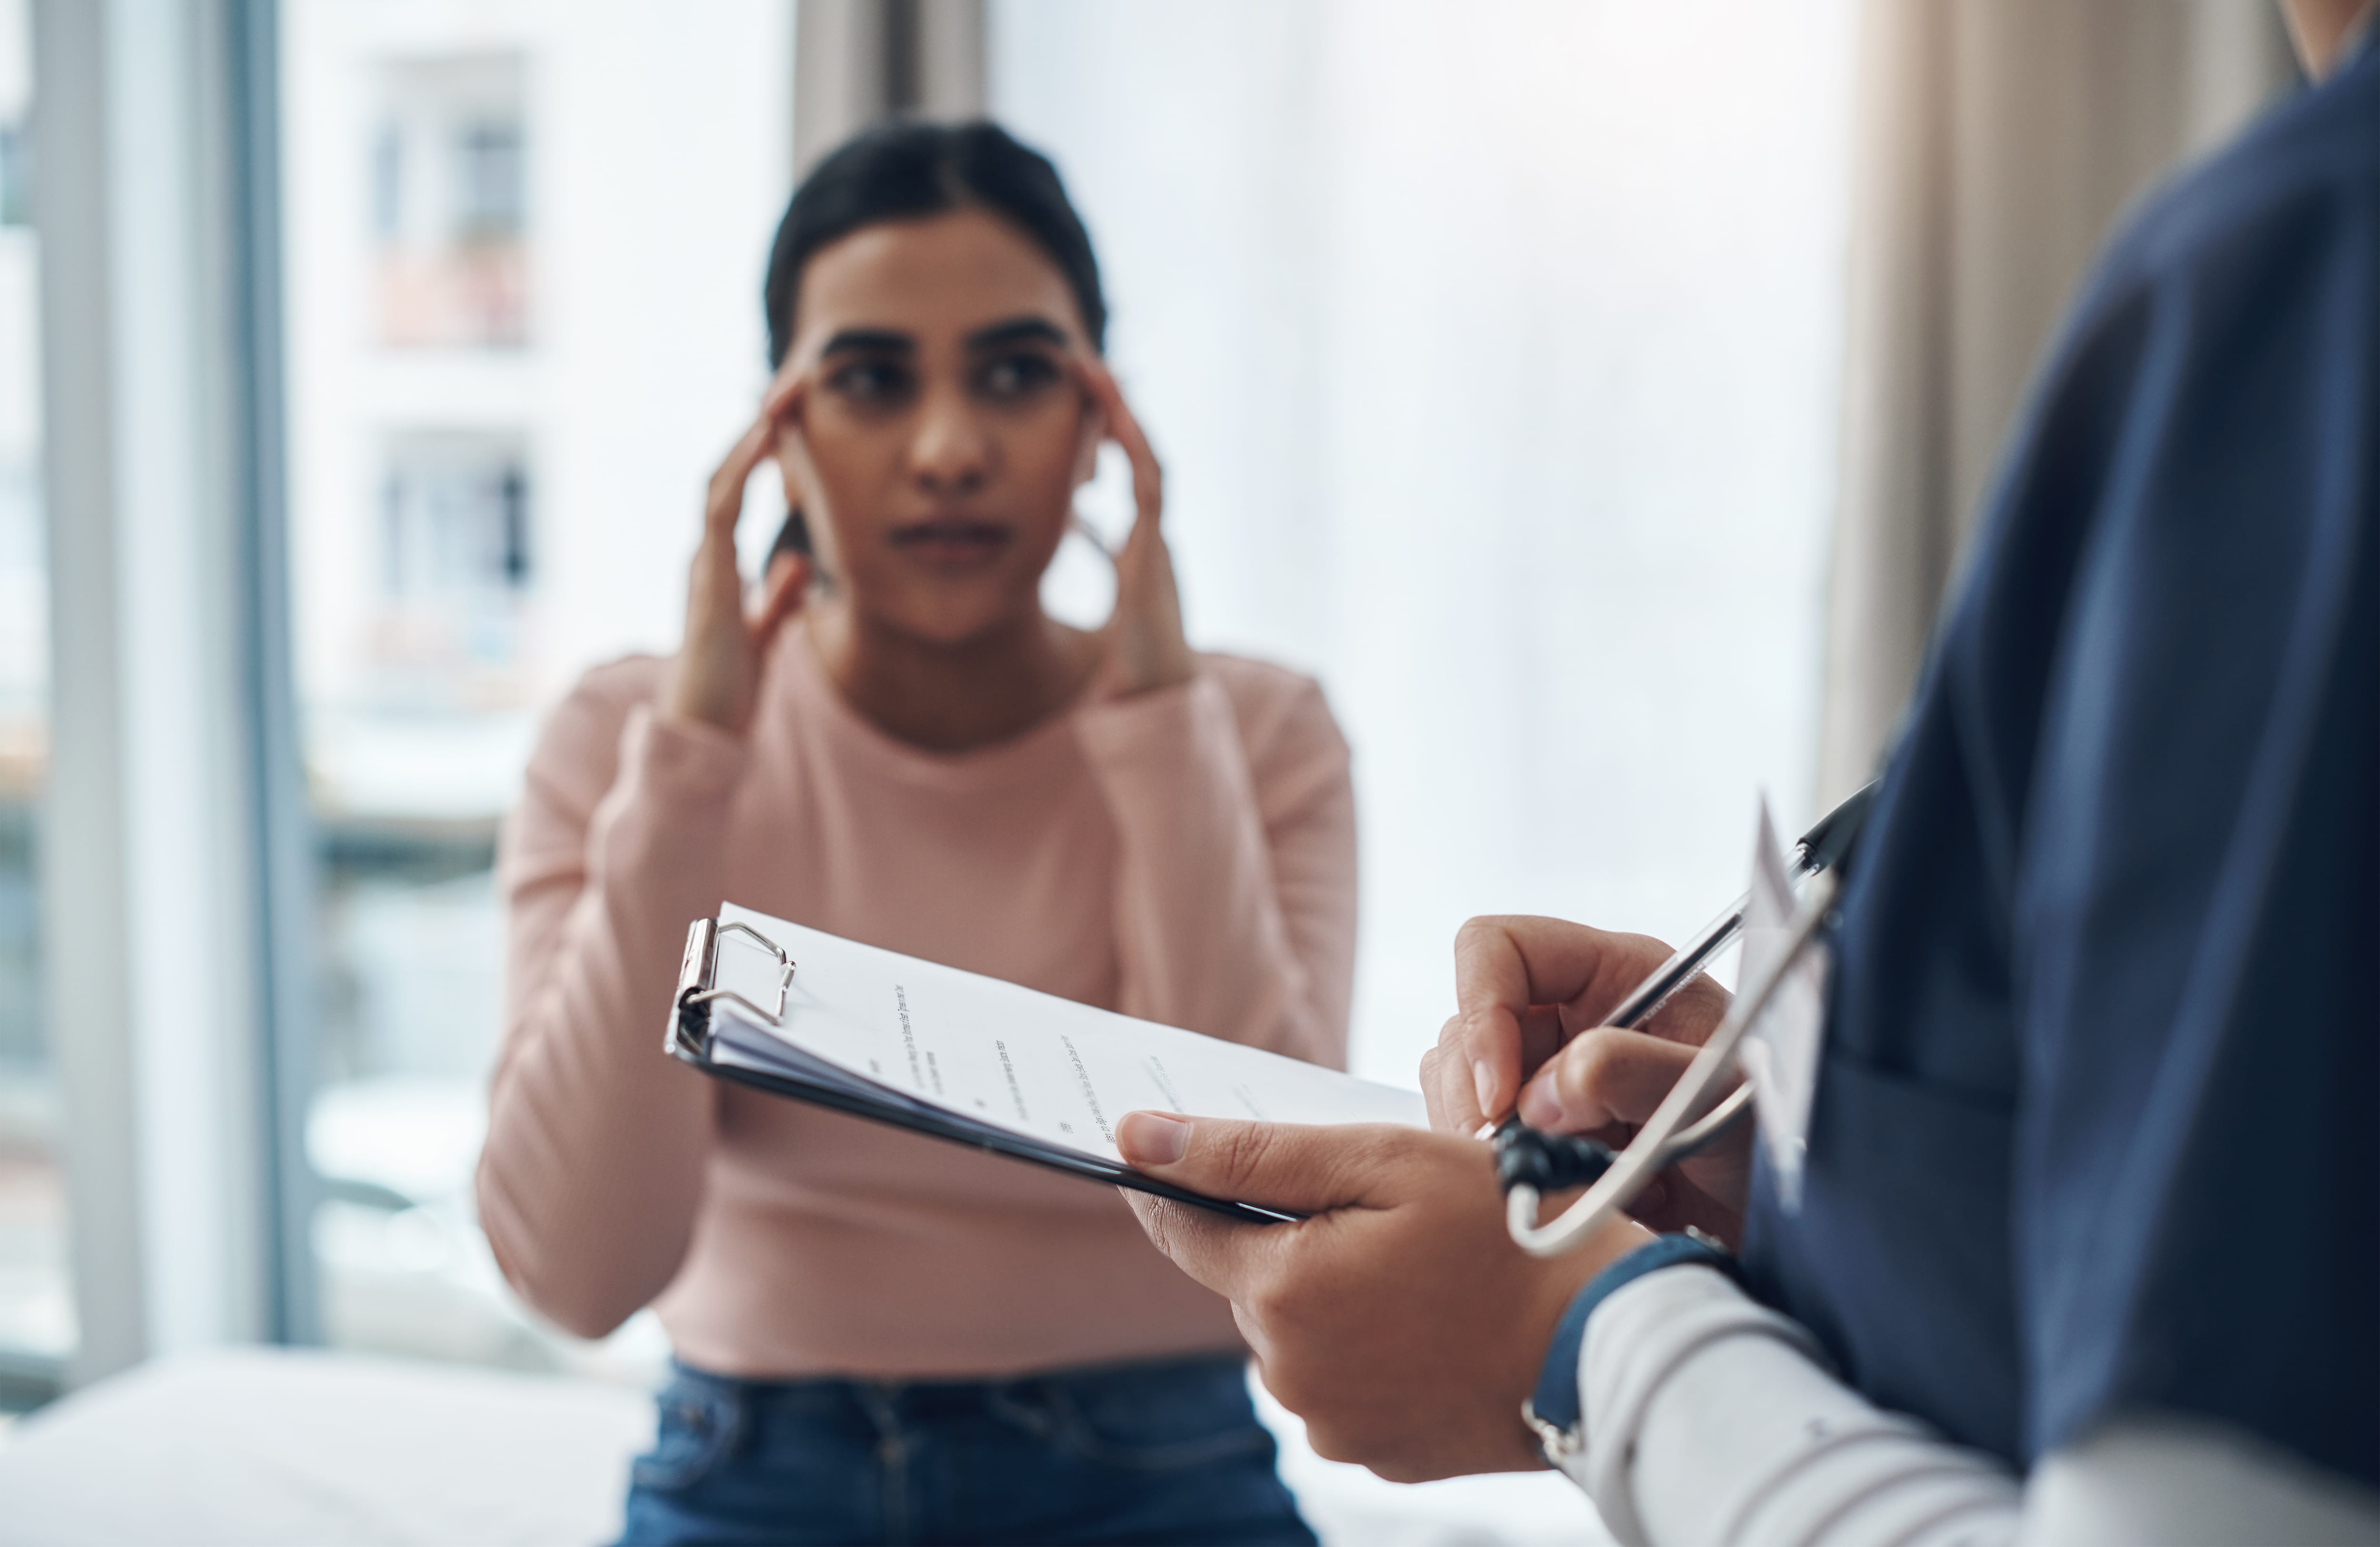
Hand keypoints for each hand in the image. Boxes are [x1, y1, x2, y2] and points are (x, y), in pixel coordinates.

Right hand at [665, 381, 811, 733]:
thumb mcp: (765, 637)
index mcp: (720, 568)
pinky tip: (766, 441)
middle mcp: (706, 558)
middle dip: (758, 427)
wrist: (705, 737)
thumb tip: (795, 565)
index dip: (763, 449)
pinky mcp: (708, 580)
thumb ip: (777, 601)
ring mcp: (703, 566)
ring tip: (778, 396)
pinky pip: (721, 511)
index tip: (793, 413)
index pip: (738, 489)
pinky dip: (741, 471)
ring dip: (749, 437)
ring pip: (719, 481)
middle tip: (791, 381)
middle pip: (727, 472)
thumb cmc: (730, 694)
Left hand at [1074, 360, 1193, 697]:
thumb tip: (1076, 522)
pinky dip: (1134, 449)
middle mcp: (1154, 538)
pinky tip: (1113, 417)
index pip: (1127, 477)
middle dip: (1115, 411)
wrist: (1155, 704)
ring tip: (1095, 374)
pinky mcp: (1157, 551)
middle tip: (1085, 367)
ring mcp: (1159, 541)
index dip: (1107, 438)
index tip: (1082, 404)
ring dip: (1123, 416)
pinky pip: (1149, 487)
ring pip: (1146, 462)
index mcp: (1140, 550)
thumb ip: (1093, 560)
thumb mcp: (1099, 600)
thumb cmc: (1128, 667)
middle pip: (1139, 457)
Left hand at [1115, 1112, 1652, 1481]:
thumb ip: (1251, 1153)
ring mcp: (1334, 1425)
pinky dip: (1374, 1346)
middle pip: (1252, 1279)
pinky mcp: (1378, 1454)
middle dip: (1296, 1237)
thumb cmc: (1511, 1231)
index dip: (1175, 1181)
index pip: (1181, 1226)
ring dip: (1338, 1293)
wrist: (1614, 1344)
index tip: (1174, 1150)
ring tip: (1426, 1270)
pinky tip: (1437, 1322)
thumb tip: (1133, 1139)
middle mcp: (1289, 1374)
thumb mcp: (1383, 1161)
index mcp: (1280, 1292)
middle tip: (1384, 1210)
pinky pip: (1345, 1382)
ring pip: (1300, 1332)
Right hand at [1421, 916, 1749, 1242]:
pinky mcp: (1544, 1141)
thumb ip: (1631, 1073)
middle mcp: (1571, 1019)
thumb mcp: (1717, 1092)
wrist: (1791, 1222)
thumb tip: (1541, 1094)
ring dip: (1492, 1142)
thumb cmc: (1773, 1137)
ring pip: (1462, 1090)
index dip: (1482, 1011)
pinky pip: (1480, 1146)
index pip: (1498, 950)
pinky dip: (1506, 1177)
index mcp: (1612, 975)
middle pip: (1467, 1028)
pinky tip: (1568, 1198)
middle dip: (1480, 1097)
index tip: (1501, 1095)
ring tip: (1565, 1181)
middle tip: (1518, 1160)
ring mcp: (1552, 1082)